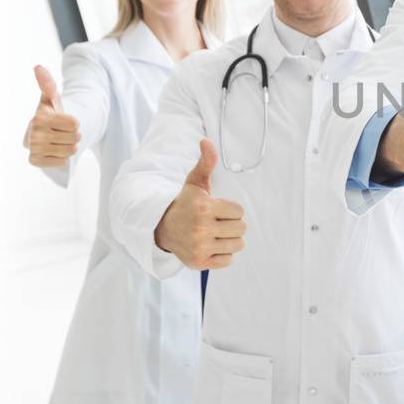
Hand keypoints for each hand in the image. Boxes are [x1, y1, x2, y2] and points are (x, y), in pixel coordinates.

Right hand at [26, 65, 79, 167]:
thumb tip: (38, 67)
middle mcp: (33, 133)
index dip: (75, 123)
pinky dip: (63, 158)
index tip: (66, 121)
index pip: (75, 123)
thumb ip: (48, 84)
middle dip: (74, 136)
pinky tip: (54, 152)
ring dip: (70, 147)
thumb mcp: (52, 100)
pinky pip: (62, 162)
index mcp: (40, 117)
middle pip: (74, 138)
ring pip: (69, 151)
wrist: (43, 135)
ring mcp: (33, 148)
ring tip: (60, 142)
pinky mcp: (35, 161)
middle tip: (64, 133)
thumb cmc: (51, 115)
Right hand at [155, 139, 247, 268]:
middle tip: (217, 222)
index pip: (239, 211)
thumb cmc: (185, 204)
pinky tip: (211, 246)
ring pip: (238, 245)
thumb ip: (205, 162)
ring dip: (230, 239)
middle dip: (232, 224)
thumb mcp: (194, 182)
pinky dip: (223, 254)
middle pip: (241, 228)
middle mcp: (201, 228)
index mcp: (204, 207)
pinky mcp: (199, 263)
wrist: (162, 229)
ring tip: (216, 233)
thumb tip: (206, 141)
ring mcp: (200, 247)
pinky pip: (228, 260)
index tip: (218, 208)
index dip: (231, 209)